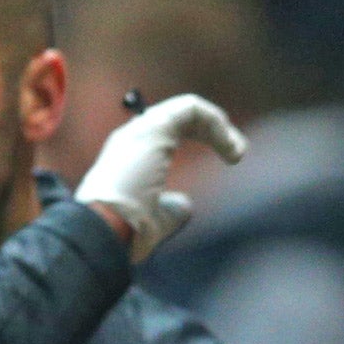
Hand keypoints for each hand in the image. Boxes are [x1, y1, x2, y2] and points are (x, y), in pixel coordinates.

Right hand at [73, 93, 246, 262]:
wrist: (105, 232)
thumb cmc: (125, 233)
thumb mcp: (155, 222)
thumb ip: (170, 209)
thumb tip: (186, 204)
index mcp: (129, 157)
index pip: (168, 133)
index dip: (198, 137)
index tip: (224, 158)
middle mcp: (133, 138)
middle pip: (178, 118)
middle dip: (212, 130)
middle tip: (236, 152)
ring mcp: (141, 130)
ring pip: (187, 110)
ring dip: (218, 127)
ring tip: (237, 151)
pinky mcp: (154, 127)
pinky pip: (192, 109)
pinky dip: (216, 123)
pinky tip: (230, 147)